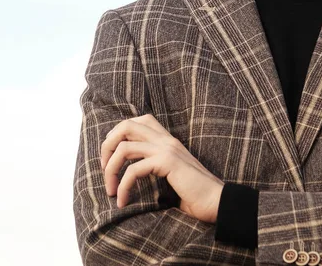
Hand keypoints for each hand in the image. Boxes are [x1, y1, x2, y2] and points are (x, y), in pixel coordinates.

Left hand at [100, 113, 223, 222]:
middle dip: (107, 146)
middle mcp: (166, 139)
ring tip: (110, 190)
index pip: (139, 120)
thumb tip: (132, 172)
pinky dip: (123, 187)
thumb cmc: (194, 193)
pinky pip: (134, 170)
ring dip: (110, 170)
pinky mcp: (168, 162)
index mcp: (167, 140)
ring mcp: (167, 148)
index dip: (119, 135)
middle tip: (104, 170)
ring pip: (124, 147)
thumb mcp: (172, 174)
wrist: (217, 201)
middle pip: (126, 125)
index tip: (112, 158)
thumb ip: (156, 166)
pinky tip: (123, 201)